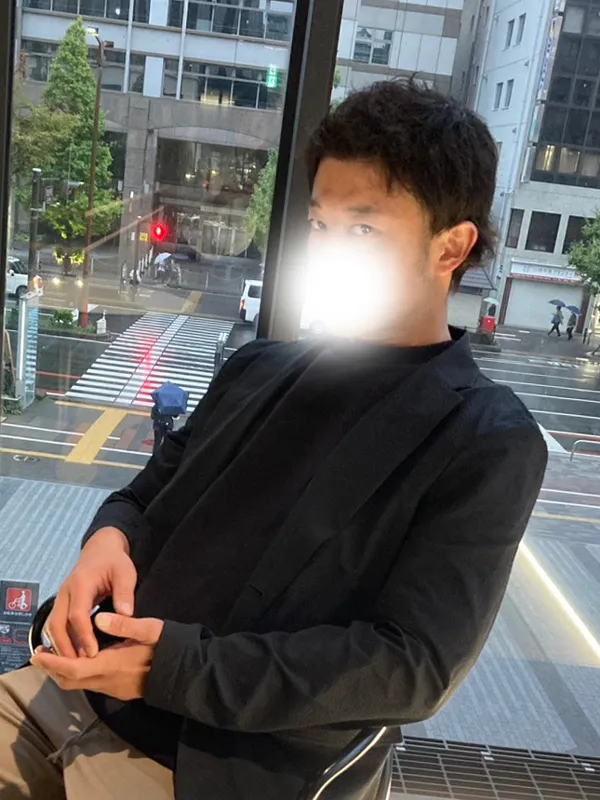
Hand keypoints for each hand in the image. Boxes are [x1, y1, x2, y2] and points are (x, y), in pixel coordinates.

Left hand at [31, 614, 163, 700]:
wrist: (187, 673)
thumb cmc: (170, 647)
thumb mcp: (150, 629)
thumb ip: (123, 624)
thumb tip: (97, 618)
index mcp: (113, 665)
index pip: (74, 668)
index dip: (53, 662)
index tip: (37, 654)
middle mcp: (109, 682)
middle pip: (70, 681)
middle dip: (52, 668)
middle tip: (40, 653)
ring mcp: (114, 689)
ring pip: (79, 685)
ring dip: (64, 671)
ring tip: (55, 654)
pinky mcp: (120, 690)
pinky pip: (90, 684)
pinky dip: (77, 673)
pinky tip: (80, 659)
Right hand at [45, 527, 136, 659]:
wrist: (100, 549)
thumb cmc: (114, 561)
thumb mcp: (125, 572)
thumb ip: (124, 593)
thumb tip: (126, 615)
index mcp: (80, 583)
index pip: (77, 615)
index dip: (83, 636)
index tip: (93, 653)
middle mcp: (65, 592)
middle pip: (56, 624)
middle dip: (65, 647)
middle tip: (79, 666)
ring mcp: (61, 598)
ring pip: (52, 627)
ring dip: (60, 646)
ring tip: (74, 665)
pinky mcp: (62, 604)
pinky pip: (55, 625)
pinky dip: (60, 641)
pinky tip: (71, 654)